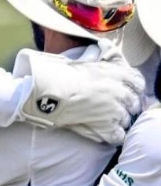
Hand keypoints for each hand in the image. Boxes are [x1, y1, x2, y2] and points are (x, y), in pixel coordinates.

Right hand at [18, 40, 144, 144]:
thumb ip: (100, 61)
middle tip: (112, 106)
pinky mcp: (106, 126)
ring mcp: (114, 110)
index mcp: (116, 73)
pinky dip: (112, 135)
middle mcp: (120, 91)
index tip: (125, 90)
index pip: (138, 82)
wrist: (49, 91)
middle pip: (134, 102)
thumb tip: (104, 50)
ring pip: (127, 119)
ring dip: (118, 119)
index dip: (132, 88)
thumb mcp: (85, 62)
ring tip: (104, 118)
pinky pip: (118, 135)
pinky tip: (104, 131)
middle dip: (126, 105)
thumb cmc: (61, 74)